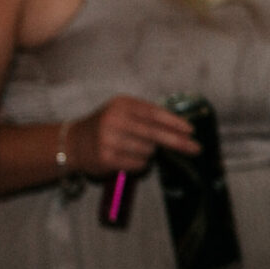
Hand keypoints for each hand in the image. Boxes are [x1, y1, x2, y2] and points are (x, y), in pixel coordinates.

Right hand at [68, 95, 200, 175]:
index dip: (175, 123)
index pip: (154, 113)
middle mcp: (114, 120)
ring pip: (148, 151)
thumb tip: (181, 131)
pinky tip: (129, 158)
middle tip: (195, 148)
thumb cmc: (107, 125)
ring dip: (150, 153)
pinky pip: (138, 164)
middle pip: (155, 133)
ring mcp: (109, 140)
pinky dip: (141, 164)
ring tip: (136, 148)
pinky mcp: (106, 158)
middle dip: (178, 142)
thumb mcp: (123, 111)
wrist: (73, 142)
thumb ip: (148, 116)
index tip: (191, 131)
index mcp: (121, 104)